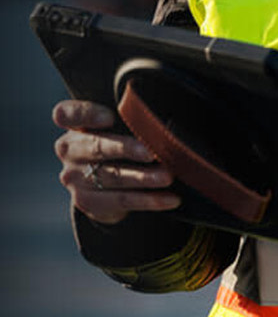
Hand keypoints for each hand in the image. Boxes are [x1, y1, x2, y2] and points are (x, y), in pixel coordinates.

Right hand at [53, 99, 178, 223]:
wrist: (103, 184)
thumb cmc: (119, 142)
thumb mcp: (119, 127)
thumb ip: (130, 118)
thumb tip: (163, 121)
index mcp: (74, 126)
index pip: (67, 114)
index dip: (86, 114)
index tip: (109, 117)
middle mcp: (70, 151)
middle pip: (96, 147)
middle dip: (126, 149)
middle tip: (150, 153)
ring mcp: (75, 178)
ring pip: (113, 176)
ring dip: (143, 178)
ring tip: (167, 177)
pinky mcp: (87, 202)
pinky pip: (122, 200)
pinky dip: (149, 200)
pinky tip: (170, 199)